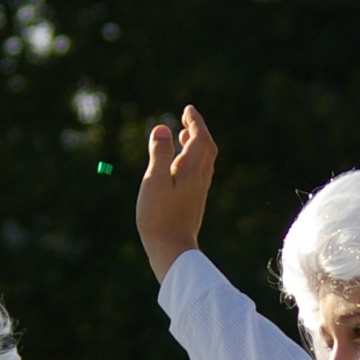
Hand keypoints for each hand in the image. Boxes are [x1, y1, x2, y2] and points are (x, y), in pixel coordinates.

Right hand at [136, 105, 215, 284]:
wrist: (172, 250)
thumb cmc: (159, 216)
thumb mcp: (154, 181)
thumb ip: (159, 154)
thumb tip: (162, 128)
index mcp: (191, 169)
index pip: (199, 138)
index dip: (195, 122)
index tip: (188, 109)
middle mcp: (199, 178)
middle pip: (206, 148)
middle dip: (198, 130)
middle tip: (187, 118)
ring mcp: (198, 191)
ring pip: (204, 161)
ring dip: (196, 145)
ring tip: (183, 135)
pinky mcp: (194, 203)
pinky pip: (198, 173)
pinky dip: (192, 160)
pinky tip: (180, 167)